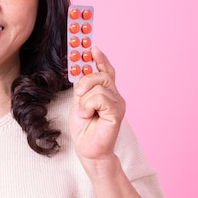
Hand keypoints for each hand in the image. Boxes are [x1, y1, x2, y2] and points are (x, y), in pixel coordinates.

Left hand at [69, 47, 125, 170]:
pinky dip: (88, 105)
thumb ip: (82, 87)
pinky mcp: (117, 112)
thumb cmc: (84, 129)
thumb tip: (81, 70)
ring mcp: (118, 103)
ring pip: (97, 86)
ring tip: (85, 113)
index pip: (106, 70)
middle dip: (85, 82)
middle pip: (99, 75)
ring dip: (84, 100)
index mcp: (107, 92)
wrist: (89, 151)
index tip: (92, 47)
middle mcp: (116, 95)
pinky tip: (88, 115)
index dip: (100, 58)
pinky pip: (99, 98)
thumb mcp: (79, 102)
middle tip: (79, 96)